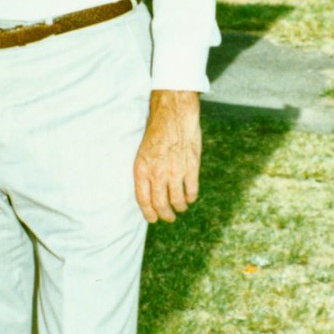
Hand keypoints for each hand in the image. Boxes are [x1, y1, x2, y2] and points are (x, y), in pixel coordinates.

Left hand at [133, 89, 201, 222]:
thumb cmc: (156, 131)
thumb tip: (149, 191)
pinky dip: (190, 197)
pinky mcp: (191, 167)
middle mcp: (157, 173)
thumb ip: (145, 172)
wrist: (173, 114)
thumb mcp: (142, 151)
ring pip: (177, 201)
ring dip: (179, 207)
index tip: (152, 218)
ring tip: (180, 207)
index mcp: (142, 169)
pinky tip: (189, 197)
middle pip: (161, 205)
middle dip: (165, 215)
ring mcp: (175, 172)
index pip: (143, 200)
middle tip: (168, 217)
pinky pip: (191, 191)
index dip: (148, 213)